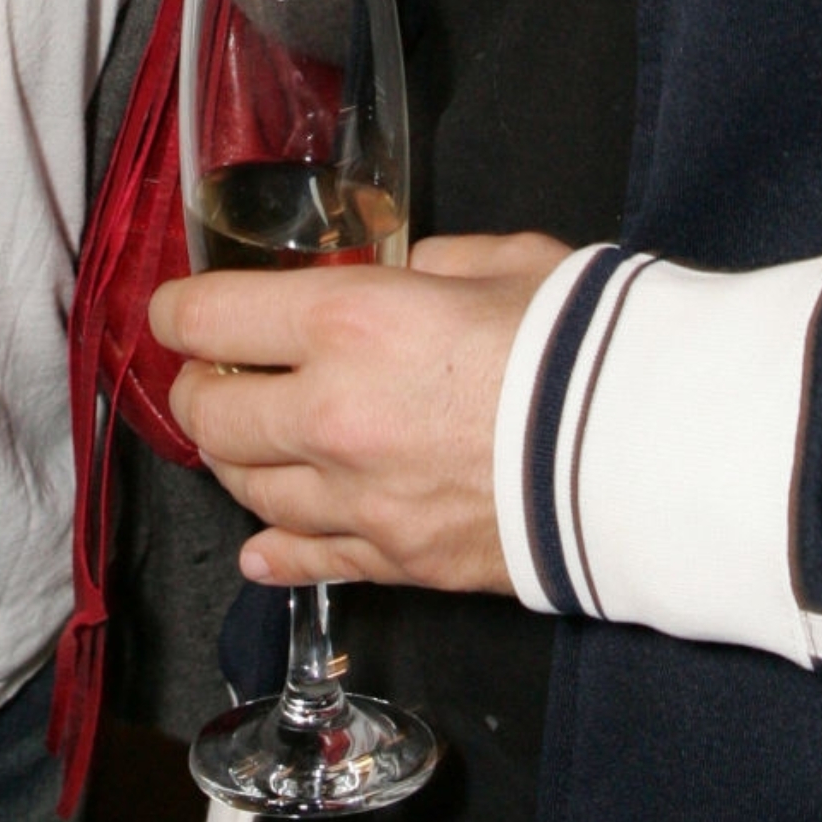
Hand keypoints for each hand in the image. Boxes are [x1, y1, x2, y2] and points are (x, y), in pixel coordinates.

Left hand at [147, 233, 573, 590]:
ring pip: (248, 492)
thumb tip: (400, 274)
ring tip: (250, 439)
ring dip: (236, 462)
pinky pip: (308, 561)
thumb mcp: (499, 259)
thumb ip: (427, 264)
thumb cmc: (578, 341)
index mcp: (347, 325)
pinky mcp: (395, 561)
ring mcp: (357, 501)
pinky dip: (275, 552)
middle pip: (211, 417)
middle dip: (199, 390)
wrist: (644, 455)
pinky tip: (262, 547)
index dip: (178, 310)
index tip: (177, 309)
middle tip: (213, 373)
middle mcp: (331, 417)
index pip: (210, 319)